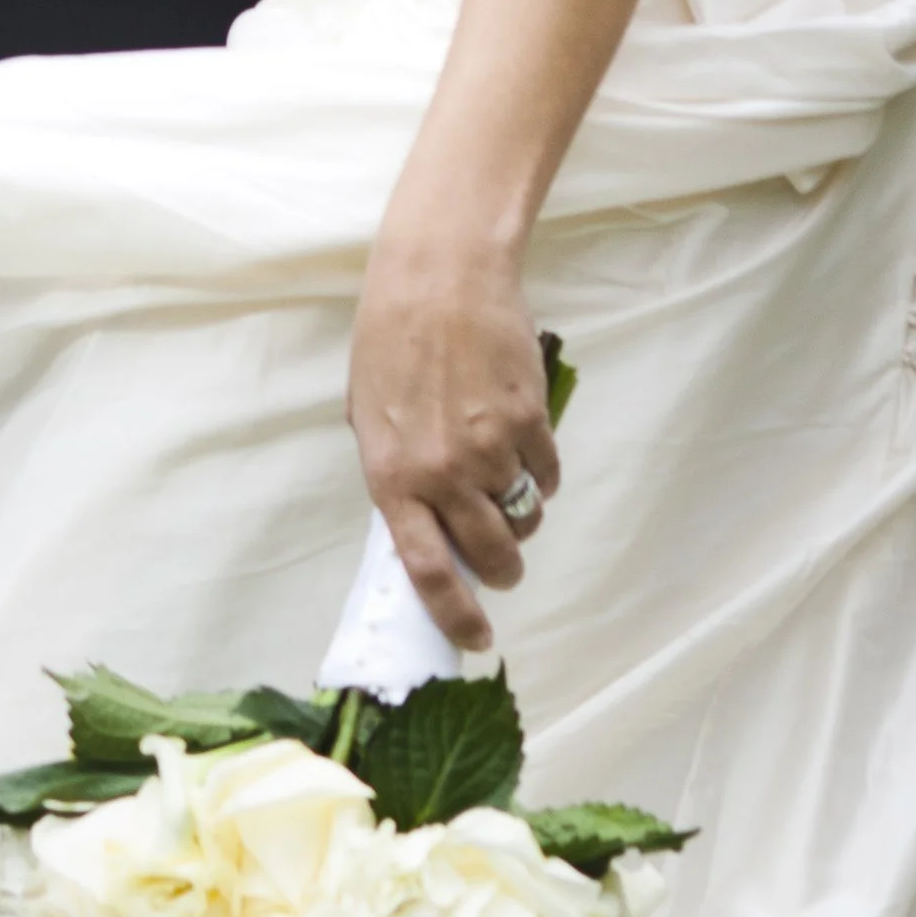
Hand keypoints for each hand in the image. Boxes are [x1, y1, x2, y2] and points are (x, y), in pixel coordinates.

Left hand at [346, 227, 560, 652]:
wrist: (438, 278)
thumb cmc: (390, 340)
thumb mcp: (369, 416)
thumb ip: (397, 474)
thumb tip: (424, 522)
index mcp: (393, 478)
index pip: (427, 571)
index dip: (455, 615)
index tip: (476, 637)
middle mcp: (443, 473)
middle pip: (491, 553)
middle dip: (504, 568)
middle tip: (505, 562)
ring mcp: (491, 448)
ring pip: (524, 515)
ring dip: (521, 516)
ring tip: (508, 489)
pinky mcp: (529, 420)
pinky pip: (547, 472)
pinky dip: (541, 473)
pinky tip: (526, 449)